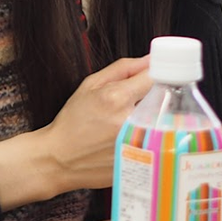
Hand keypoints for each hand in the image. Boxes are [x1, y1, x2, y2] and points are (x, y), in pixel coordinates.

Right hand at [0, 55, 151, 209]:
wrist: (59, 159)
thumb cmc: (73, 122)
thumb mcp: (90, 85)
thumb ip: (123, 69)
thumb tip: (149, 59)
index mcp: (116, 98)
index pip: (153, 77)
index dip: (157, 75)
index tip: (156, 76)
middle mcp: (128, 121)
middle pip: (162, 100)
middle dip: (154, 98)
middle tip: (138, 104)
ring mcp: (135, 144)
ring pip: (161, 123)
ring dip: (152, 119)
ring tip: (128, 125)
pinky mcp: (139, 162)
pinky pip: (155, 143)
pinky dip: (147, 138)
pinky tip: (128, 140)